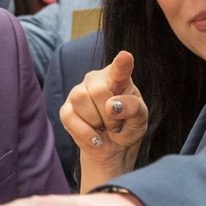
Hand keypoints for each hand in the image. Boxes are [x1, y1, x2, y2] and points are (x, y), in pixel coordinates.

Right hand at [59, 51, 147, 181]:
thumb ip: (132, 108)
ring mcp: (78, 93)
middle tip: (116, 125)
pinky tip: (95, 137)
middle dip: (109, 115)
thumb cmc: (128, 127)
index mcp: (118, 78)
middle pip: (97, 90)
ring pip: (80, 98)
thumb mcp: (140, 119)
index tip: (125, 56)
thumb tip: (112, 106)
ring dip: (96, 121)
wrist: (113, 148)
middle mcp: (96, 80)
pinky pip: (69, 116)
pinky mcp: (66, 110)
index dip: (122, 63)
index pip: (120, 68)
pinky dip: (85, 132)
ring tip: (103, 128)